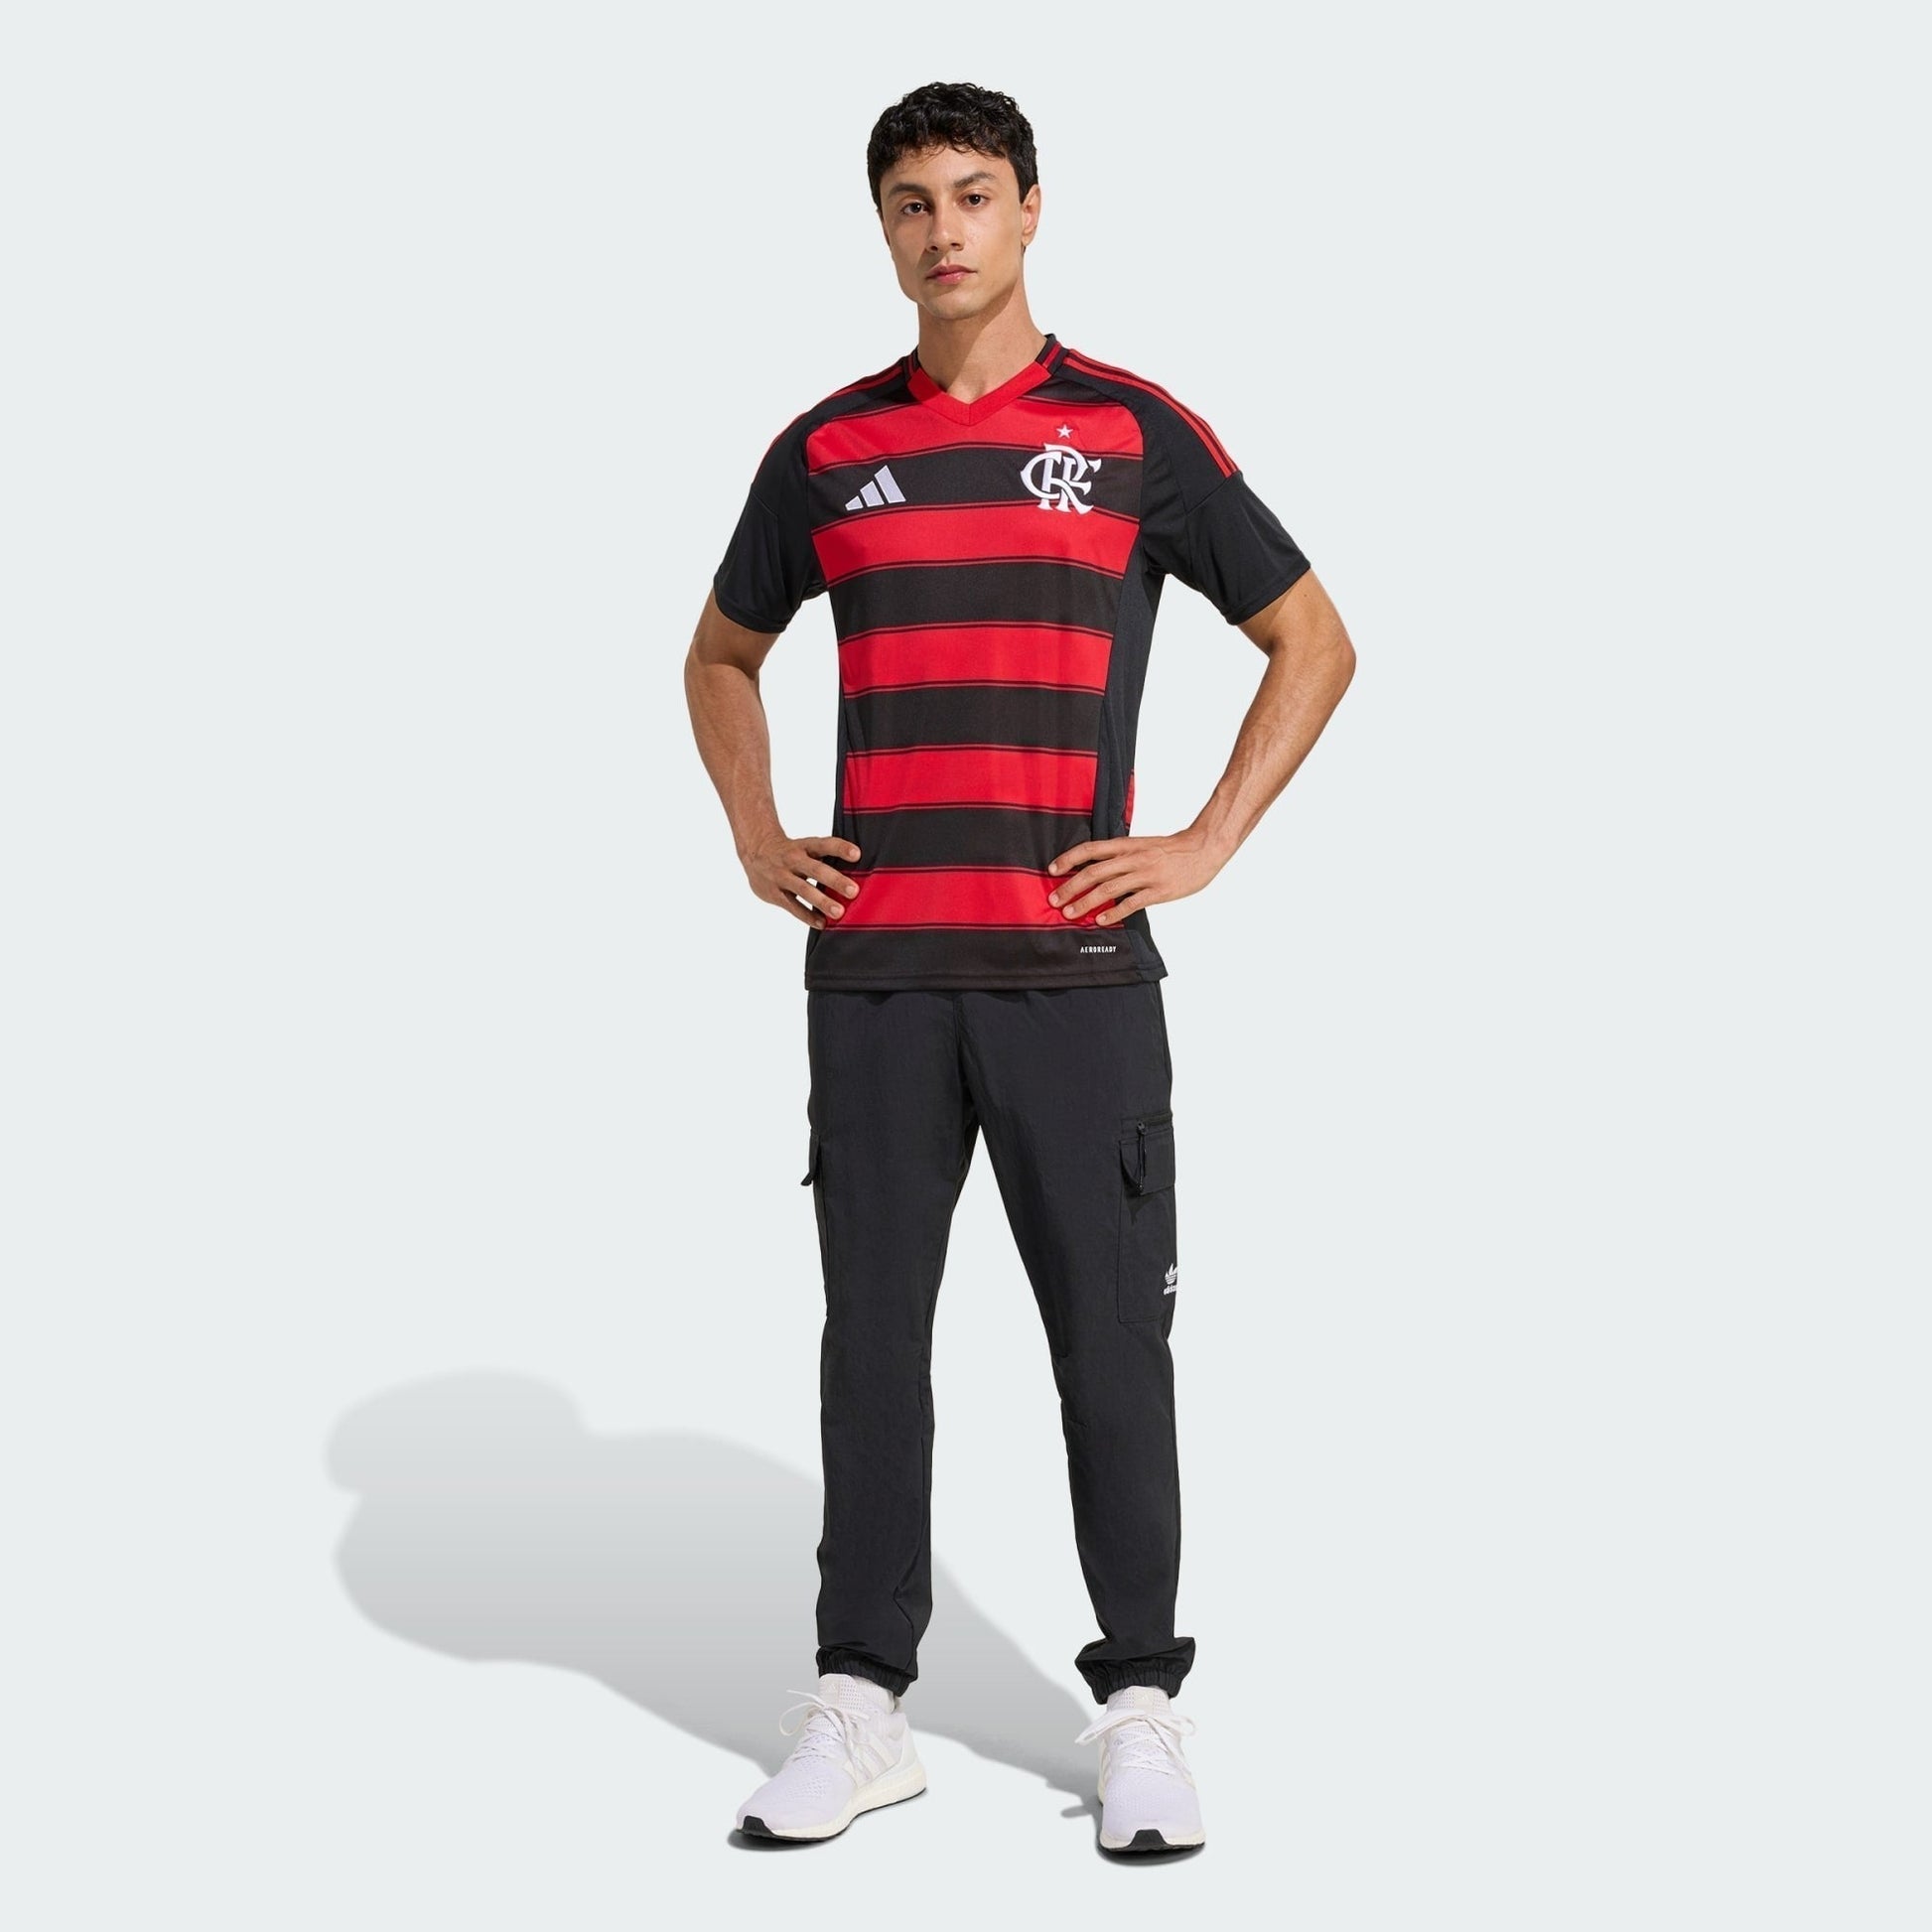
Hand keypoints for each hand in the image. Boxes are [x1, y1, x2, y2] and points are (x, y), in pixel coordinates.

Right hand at [743, 833, 861, 929]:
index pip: (824, 844)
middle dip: (835, 880)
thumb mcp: (805, 848)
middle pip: (816, 869)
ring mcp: (782, 876)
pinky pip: (792, 906)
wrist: (755, 852)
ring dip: (822, 901)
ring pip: (803, 889)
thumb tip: (858, 873)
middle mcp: (793, 859)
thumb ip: (825, 858)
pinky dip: (807, 915)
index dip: (840, 848)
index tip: (857, 854)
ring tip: (839, 913)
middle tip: (853, 891)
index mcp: (804, 846)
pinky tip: (822, 923)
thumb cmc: (791, 853)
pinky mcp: (774, 893)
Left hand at [1045, 830, 1222, 923]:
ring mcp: (1146, 875)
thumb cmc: (1172, 849)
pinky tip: (1101, 920)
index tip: (1052, 870)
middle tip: (1054, 901)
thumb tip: (1096, 870)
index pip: (1091, 849)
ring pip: (1109, 888)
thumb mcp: (1142, 845)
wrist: (1204, 848)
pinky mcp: (1159, 891)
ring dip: (1086, 902)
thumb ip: (1121, 856)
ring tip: (1070, 913)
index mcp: (1127, 845)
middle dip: (1070, 886)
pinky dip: (1114, 912)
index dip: (1069, 859)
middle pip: (1094, 872)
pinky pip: (1132, 903)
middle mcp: (1133, 858)